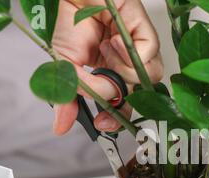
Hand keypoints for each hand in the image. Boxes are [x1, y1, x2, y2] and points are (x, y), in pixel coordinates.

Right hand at [52, 0, 162, 134]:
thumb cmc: (68, 20)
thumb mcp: (64, 66)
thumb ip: (68, 96)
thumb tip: (61, 127)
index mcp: (109, 71)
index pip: (121, 101)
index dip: (115, 116)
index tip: (102, 124)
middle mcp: (126, 63)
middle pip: (139, 95)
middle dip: (124, 107)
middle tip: (107, 111)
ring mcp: (138, 50)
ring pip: (147, 77)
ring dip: (122, 71)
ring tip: (104, 50)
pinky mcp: (145, 33)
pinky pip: (148, 55)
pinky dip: (129, 54)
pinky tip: (112, 42)